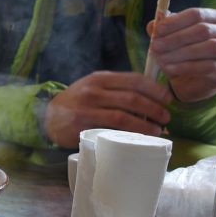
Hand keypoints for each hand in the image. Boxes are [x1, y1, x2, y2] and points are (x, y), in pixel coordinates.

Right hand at [44, 71, 172, 148]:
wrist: (47, 117)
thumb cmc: (77, 103)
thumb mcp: (94, 88)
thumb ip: (115, 89)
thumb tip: (150, 98)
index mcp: (101, 78)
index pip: (134, 79)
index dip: (154, 89)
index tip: (168, 99)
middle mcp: (94, 90)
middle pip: (132, 98)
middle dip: (154, 108)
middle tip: (166, 118)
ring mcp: (87, 108)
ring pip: (123, 115)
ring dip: (145, 124)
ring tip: (157, 130)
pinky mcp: (82, 124)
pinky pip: (110, 129)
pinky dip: (128, 134)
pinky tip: (138, 138)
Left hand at [148, 8, 215, 102]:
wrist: (189, 82)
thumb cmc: (181, 55)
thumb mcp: (169, 40)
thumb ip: (163, 29)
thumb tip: (156, 19)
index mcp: (214, 18)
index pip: (196, 14)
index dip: (176, 21)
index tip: (158, 30)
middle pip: (203, 30)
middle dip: (176, 38)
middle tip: (156, 46)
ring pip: (210, 47)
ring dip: (182, 52)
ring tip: (161, 58)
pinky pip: (208, 66)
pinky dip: (186, 67)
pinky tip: (170, 69)